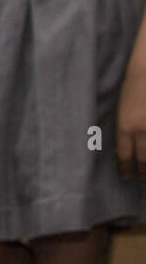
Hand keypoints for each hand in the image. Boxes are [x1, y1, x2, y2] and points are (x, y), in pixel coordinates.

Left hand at [117, 61, 145, 177]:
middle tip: (141, 177)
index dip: (125, 168)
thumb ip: (122, 129)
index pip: (123, 156)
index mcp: (125, 127)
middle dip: (142, 170)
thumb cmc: (132, 86)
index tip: (126, 176)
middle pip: (143, 158)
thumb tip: (123, 146)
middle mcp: (142, 129)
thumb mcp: (120, 109)